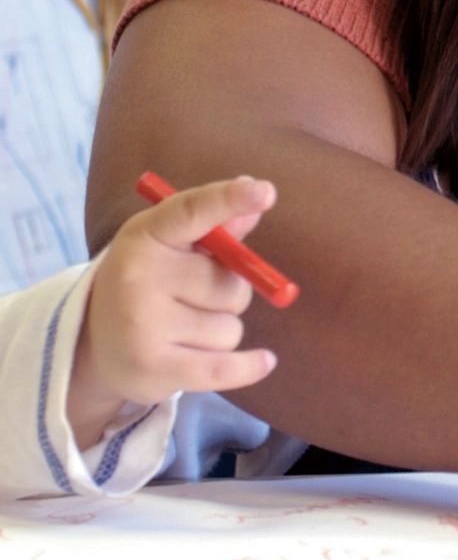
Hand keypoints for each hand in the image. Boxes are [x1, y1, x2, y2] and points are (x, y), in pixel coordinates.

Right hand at [68, 176, 281, 447]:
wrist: (90, 344)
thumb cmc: (148, 282)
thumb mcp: (171, 246)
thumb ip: (217, 227)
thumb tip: (258, 195)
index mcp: (146, 236)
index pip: (191, 211)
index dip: (229, 200)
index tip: (265, 191)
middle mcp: (139, 277)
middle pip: (231, 284)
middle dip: (227, 293)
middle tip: (191, 298)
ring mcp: (143, 324)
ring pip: (231, 328)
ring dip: (220, 331)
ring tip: (181, 329)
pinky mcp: (153, 368)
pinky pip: (225, 367)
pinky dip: (249, 366)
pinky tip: (264, 361)